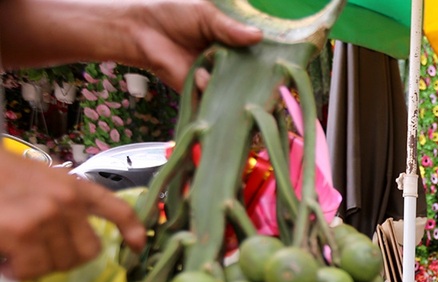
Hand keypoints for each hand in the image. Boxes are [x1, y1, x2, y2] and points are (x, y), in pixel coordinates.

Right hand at [0, 152, 146, 280]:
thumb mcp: (39, 181)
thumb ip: (63, 206)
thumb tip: (76, 242)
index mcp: (73, 187)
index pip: (115, 208)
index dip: (132, 229)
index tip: (138, 246)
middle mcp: (67, 201)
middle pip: (87, 252)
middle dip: (64, 259)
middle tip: (38, 253)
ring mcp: (46, 216)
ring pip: (59, 265)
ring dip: (35, 266)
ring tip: (15, 252)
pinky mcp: (22, 232)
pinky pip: (31, 271)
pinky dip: (17, 272)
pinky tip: (5, 259)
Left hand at [122, 0, 262, 90]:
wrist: (141, 30)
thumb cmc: (173, 14)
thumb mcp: (206, 14)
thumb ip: (230, 28)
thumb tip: (258, 36)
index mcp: (235, 42)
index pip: (260, 52)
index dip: (273, 57)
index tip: (285, 59)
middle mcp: (231, 63)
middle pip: (254, 75)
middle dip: (261, 78)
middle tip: (272, 78)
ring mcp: (218, 79)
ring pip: (237, 90)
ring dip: (238, 87)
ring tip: (231, 76)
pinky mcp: (202, 92)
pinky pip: (214, 98)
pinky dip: (210, 89)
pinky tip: (202, 76)